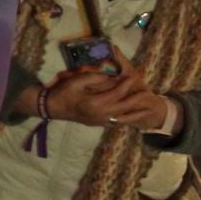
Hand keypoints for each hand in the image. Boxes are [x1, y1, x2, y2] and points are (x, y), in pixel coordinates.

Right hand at [45, 52, 164, 128]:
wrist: (52, 108)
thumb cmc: (62, 92)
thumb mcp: (76, 81)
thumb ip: (94, 77)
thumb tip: (109, 75)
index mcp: (95, 103)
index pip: (117, 93)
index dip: (127, 84)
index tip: (134, 76)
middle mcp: (101, 114)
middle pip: (124, 106)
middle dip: (136, 98)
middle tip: (146, 91)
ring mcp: (100, 121)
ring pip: (123, 117)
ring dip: (136, 113)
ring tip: (148, 109)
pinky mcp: (98, 124)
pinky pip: (116, 123)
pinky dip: (126, 120)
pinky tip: (131, 117)